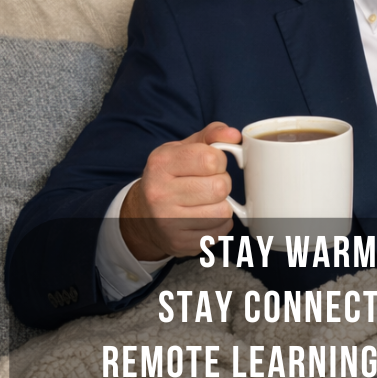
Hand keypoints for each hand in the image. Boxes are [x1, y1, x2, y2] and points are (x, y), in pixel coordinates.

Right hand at [120, 122, 241, 259]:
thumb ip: (212, 135)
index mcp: (161, 163)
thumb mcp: (185, 148)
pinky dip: (219, 224)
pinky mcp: (179, 242)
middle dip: (222, 184)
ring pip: (222, 212)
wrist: (143, 214)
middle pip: (220, 187)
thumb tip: (234, 135)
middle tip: (209, 184)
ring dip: (222, 205)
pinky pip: (220, 232)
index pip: (212, 159)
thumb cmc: (171, 176)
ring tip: (206, 201)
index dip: (219, 161)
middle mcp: (159, 192)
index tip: (210, 165)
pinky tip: (203, 217)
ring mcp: (167, 221)